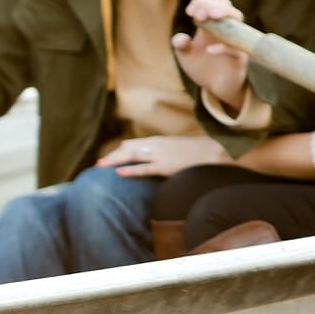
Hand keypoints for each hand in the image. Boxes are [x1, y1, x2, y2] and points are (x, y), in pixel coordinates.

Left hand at [95, 136, 228, 176]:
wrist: (217, 152)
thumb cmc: (199, 152)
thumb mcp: (179, 149)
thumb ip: (165, 153)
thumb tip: (155, 159)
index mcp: (160, 141)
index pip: (133, 144)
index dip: (118, 151)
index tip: (107, 158)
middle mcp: (157, 145)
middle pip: (128, 148)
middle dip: (112, 156)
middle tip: (97, 164)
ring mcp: (161, 155)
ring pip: (132, 156)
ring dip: (114, 161)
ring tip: (100, 167)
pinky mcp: (166, 166)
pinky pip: (144, 168)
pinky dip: (130, 170)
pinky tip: (119, 173)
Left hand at [174, 0, 249, 111]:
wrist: (215, 87)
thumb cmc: (202, 67)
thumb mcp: (185, 56)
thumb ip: (180, 45)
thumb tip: (180, 38)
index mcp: (211, 24)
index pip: (210, 3)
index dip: (201, 2)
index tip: (189, 12)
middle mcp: (225, 28)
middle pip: (225, 6)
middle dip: (211, 5)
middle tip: (198, 15)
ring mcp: (235, 40)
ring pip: (236, 20)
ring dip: (223, 14)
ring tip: (209, 17)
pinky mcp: (240, 57)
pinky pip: (236, 48)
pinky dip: (223, 48)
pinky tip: (209, 50)